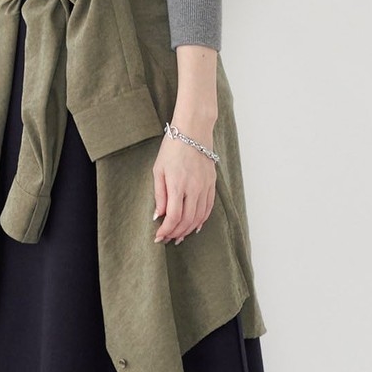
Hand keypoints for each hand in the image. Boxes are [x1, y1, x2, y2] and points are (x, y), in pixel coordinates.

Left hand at [152, 114, 216, 243]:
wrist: (193, 132)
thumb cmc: (172, 149)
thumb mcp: (158, 170)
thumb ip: (159, 194)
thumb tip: (159, 215)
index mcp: (178, 185)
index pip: (174, 217)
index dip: (166, 231)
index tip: (159, 237)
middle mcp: (194, 188)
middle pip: (187, 221)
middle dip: (176, 233)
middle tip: (167, 239)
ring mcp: (205, 187)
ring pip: (199, 217)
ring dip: (189, 230)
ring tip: (179, 236)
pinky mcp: (212, 184)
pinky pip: (208, 208)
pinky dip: (201, 220)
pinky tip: (195, 226)